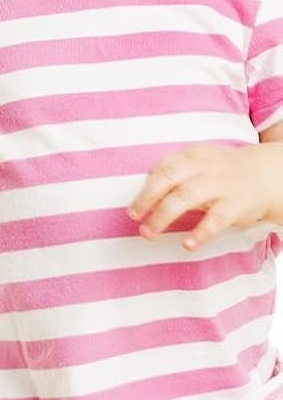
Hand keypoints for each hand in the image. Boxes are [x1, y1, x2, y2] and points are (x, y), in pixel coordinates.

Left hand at [128, 145, 272, 251]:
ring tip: (148, 232)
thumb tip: (142, 196)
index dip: (146, 187)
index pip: (163, 167)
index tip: (133, 207)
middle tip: (134, 216)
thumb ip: (171, 176)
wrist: (266, 175)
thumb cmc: (220, 173)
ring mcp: (221, 185)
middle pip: (169, 178)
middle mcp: (205, 167)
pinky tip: (187, 244)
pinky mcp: (237, 205)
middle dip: (147, 198)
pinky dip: (200, 233)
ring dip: (163, 216)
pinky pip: (216, 219)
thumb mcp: (197, 164)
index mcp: (193, 155)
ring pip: (186, 197)